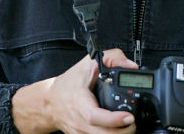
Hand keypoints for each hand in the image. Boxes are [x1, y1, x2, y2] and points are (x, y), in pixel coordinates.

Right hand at [12, 48, 138, 133]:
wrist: (50, 101)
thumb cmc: (68, 84)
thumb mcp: (88, 63)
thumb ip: (112, 58)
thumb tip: (131, 66)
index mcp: (79, 102)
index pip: (95, 116)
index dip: (113, 119)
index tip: (128, 116)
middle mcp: (79, 121)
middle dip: (122, 131)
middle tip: (133, 121)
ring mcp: (80, 132)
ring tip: (128, 125)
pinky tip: (118, 129)